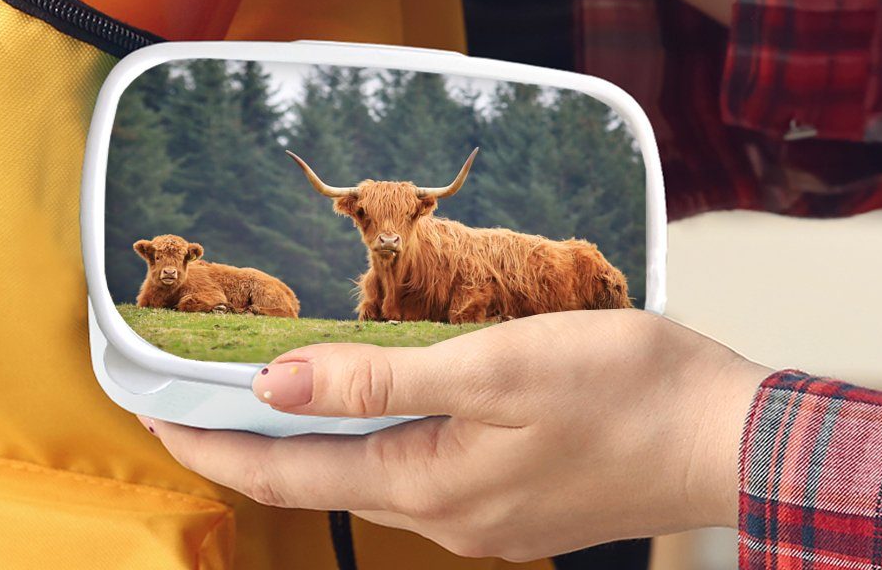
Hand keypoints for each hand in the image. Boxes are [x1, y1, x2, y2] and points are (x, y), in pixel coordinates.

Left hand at [141, 309, 769, 559]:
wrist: (727, 437)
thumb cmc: (626, 391)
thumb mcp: (496, 367)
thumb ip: (382, 379)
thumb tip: (278, 384)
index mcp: (429, 483)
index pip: (287, 471)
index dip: (213, 442)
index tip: (153, 414)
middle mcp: (444, 513)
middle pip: (317, 478)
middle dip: (246, 443)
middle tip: (190, 400)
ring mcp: (479, 514)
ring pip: (364, 475)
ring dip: (306, 441)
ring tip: (262, 396)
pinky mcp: (508, 498)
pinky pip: (412, 472)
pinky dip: (367, 440)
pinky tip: (367, 408)